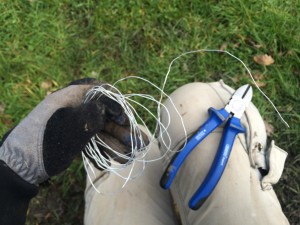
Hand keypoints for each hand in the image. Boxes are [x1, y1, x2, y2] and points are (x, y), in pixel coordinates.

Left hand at [0, 78, 147, 184]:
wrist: (21, 163)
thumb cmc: (47, 140)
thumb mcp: (75, 123)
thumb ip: (97, 111)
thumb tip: (115, 106)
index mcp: (73, 95)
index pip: (102, 91)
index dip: (117, 104)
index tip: (125, 119)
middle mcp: (75, 106)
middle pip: (104, 114)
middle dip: (121, 130)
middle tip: (136, 143)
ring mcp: (73, 123)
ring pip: (100, 129)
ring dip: (115, 142)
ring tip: (128, 156)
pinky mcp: (72, 137)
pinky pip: (92, 139)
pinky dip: (102, 148)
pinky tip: (112, 159)